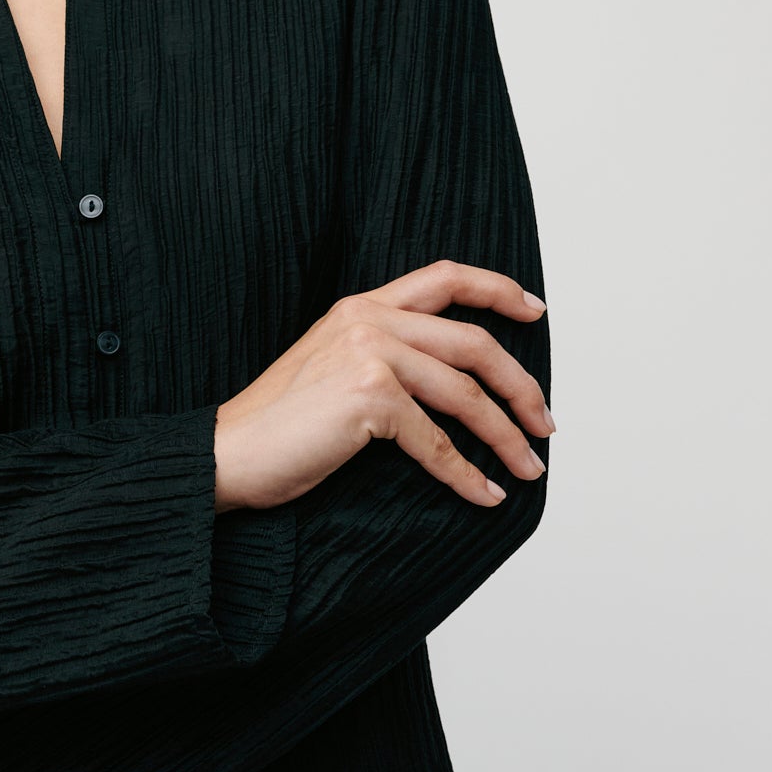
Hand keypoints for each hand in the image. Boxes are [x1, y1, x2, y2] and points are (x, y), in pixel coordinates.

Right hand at [213, 259, 553, 513]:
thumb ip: (383, 355)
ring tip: (528, 466)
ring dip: (506, 436)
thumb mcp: (332, 367)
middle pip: (473, 342)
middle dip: (520, 386)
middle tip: (544, 423)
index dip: (497, 289)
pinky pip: (438, 441)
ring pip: (466, 393)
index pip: (444, 277)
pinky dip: (468, 474)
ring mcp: (369, 354)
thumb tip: (452, 383)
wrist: (228, 452)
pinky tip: (484, 494)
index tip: (534, 311)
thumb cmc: (279, 424)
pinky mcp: (369, 396)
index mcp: (361, 307)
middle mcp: (367, 320)